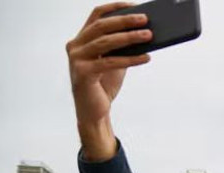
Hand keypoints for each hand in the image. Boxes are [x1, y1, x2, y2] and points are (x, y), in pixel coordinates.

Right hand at [66, 2, 152, 159]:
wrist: (94, 112)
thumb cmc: (104, 84)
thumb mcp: (114, 61)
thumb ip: (123, 47)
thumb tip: (146, 33)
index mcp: (81, 39)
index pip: (96, 15)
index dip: (115, 8)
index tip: (134, 5)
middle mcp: (75, 46)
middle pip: (102, 26)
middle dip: (125, 21)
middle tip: (145, 19)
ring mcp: (76, 59)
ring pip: (106, 42)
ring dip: (130, 38)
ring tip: (149, 35)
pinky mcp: (83, 74)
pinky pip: (110, 62)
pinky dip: (130, 59)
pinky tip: (146, 57)